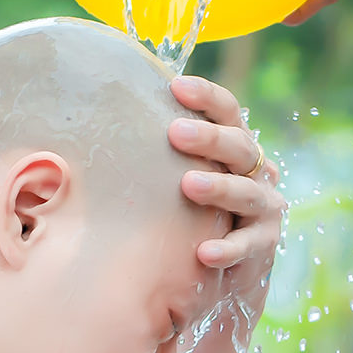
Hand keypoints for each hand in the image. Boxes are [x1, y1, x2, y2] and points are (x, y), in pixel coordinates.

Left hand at [168, 77, 284, 297]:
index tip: (177, 86)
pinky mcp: (263, 244)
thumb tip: (89, 133)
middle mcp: (256, 171)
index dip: (207, 97)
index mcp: (236, 145)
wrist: (226, 266)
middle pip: (240, 147)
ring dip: (220, 188)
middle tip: (176, 134)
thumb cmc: (194, 211)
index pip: (228, 111)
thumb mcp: (180, 176)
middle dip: (210, 139)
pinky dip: (228, 248)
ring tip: (189, 185)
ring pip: (246, 193)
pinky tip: (204, 252)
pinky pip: (247, 245)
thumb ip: (158, 154)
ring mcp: (263, 207)